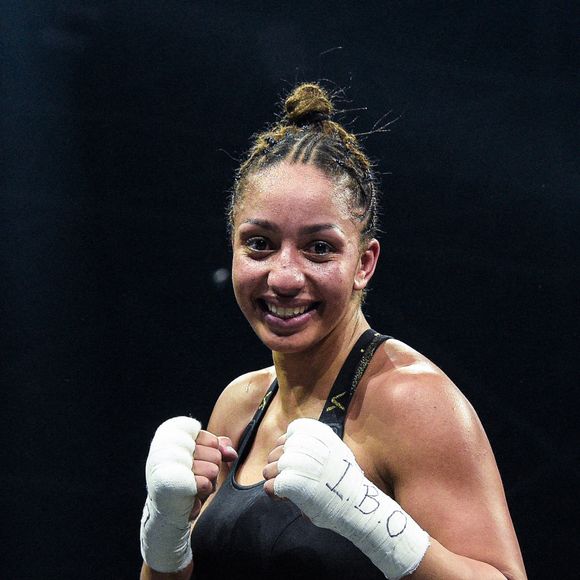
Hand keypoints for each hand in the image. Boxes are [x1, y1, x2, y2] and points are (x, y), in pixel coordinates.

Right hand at [141, 417, 237, 572]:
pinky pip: (206, 483)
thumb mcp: (203, 459)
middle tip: (194, 478)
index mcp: (170, 434)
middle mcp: (166, 445)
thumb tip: (231, 452)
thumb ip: (218, 447)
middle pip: (214, 454)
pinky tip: (191, 495)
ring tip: (192, 487)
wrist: (166, 513)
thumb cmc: (186, 482)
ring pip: (213, 468)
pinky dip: (203, 492)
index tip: (197, 463)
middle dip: (211, 470)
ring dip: (208, 482)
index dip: (212, 456)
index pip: (210, 439)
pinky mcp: (173, 482)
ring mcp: (169, 462)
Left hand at [262, 418, 428, 579]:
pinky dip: (273, 491)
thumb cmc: (346, 483)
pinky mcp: (291, 482)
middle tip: (282, 474)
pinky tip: (280, 496)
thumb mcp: (337, 454)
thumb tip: (285, 451)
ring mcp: (298, 462)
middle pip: (280, 449)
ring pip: (273, 466)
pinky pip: (272, 484)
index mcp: (321, 434)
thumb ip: (315, 448)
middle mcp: (307, 444)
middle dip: (277, 462)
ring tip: (281, 487)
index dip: (289, 443)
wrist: (358, 505)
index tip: (292, 455)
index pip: (294, 430)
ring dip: (272, 477)